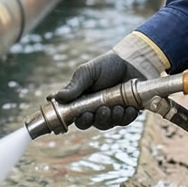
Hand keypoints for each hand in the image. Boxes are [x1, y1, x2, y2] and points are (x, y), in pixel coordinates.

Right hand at [54, 31, 168, 130]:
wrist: (132, 62)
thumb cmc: (107, 65)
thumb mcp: (88, 72)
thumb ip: (74, 86)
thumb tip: (56, 97)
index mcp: (81, 100)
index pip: (74, 116)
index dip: (77, 120)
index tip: (83, 115)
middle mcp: (94, 108)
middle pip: (89, 123)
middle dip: (95, 120)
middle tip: (102, 109)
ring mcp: (110, 112)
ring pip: (106, 124)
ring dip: (111, 118)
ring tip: (118, 107)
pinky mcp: (125, 113)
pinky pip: (123, 122)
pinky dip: (126, 117)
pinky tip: (129, 108)